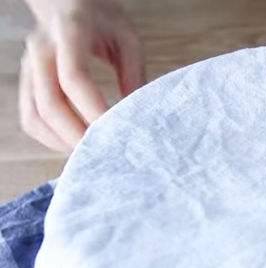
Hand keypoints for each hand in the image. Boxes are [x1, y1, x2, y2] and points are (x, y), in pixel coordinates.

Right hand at [20, 0, 144, 152]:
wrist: (68, 3)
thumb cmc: (103, 21)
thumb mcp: (128, 39)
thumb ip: (134, 74)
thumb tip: (138, 115)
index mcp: (69, 33)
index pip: (74, 78)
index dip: (94, 110)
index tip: (116, 133)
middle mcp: (41, 51)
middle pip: (50, 104)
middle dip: (78, 136)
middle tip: (105, 153)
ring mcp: (28, 67)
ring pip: (35, 116)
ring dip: (62, 142)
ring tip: (91, 154)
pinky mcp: (25, 83)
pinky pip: (30, 118)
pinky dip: (50, 138)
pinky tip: (74, 144)